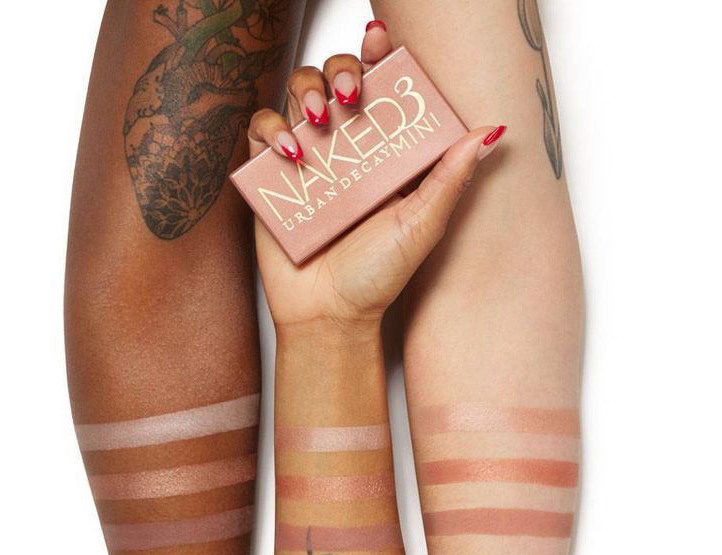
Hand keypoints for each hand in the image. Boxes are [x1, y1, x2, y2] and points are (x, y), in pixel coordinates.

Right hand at [247, 23, 505, 330]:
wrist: (329, 316)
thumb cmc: (376, 277)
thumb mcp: (421, 225)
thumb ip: (451, 178)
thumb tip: (491, 131)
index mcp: (383, 155)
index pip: (381, 88)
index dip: (380, 55)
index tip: (382, 41)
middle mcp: (345, 151)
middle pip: (335, 79)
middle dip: (340, 69)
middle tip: (349, 94)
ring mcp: (308, 162)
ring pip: (296, 94)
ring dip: (304, 90)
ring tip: (318, 121)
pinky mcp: (271, 179)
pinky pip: (261, 133)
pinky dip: (270, 129)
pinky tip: (290, 153)